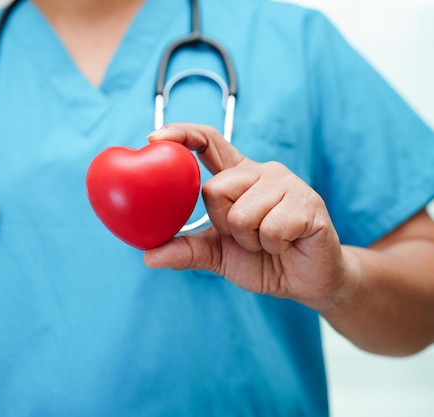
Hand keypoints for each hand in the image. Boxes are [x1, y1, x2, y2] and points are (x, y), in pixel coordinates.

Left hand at [143, 123, 357, 311]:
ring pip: (242, 213)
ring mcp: (288, 184)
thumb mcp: (217, 255)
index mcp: (237, 177)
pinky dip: (273, 246)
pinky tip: (287, 244)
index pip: (209, 141)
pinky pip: (271, 227)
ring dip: (250, 240)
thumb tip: (148, 256)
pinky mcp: (309, 203)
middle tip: (247, 236)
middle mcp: (261, 172)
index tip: (154, 137)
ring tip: (269, 242)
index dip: (182, 133)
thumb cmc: (263, 261)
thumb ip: (186, 250)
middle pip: (215, 188)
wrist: (307, 283)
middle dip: (223, 224)